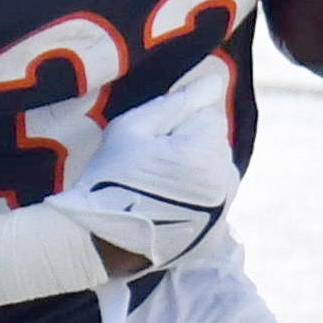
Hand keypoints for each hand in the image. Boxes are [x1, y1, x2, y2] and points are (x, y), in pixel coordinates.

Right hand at [45, 56, 241, 272]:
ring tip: (157, 191)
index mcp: (207, 152)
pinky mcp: (216, 236)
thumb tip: (214, 81)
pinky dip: (196, 204)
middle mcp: (224, 182)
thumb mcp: (132, 128)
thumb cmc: (109, 177)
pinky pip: (214, 204)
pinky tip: (165, 211)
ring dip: (195, 175)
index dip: (177, 127)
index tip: (150, 146)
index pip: (208, 118)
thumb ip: (177, 102)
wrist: (97, 241)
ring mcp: (224, 213)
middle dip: (190, 149)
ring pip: (216, 174)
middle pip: (215, 146)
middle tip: (149, 168)